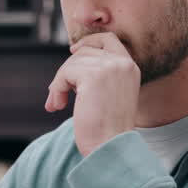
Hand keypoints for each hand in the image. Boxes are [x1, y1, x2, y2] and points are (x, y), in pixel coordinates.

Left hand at [45, 32, 139, 155]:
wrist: (110, 147)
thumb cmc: (107, 131)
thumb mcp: (109, 96)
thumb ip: (98, 76)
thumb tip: (71, 61)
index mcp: (130, 68)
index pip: (109, 39)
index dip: (89, 41)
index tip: (73, 50)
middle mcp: (123, 64)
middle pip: (84, 51)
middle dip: (67, 71)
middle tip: (57, 95)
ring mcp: (109, 68)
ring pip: (72, 62)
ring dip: (59, 83)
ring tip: (57, 104)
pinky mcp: (93, 76)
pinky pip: (65, 73)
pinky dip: (56, 89)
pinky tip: (58, 106)